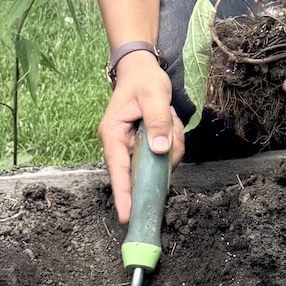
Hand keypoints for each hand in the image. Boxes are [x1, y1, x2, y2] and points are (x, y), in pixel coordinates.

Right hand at [98, 52, 184, 222]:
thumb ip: (158, 122)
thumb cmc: (142, 80)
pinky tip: (170, 121)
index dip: (123, 194)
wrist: (140, 70)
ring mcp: (131, 147)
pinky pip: (163, 154)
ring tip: (170, 117)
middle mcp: (119, 145)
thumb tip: (160, 151)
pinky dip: (172, 139)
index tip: (127, 215)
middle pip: (144, 169)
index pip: (118, 170)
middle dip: (164, 155)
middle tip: (171, 126)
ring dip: (171, 142)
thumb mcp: (154, 96)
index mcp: (113, 134)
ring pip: (158, 162)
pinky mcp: (143, 146)